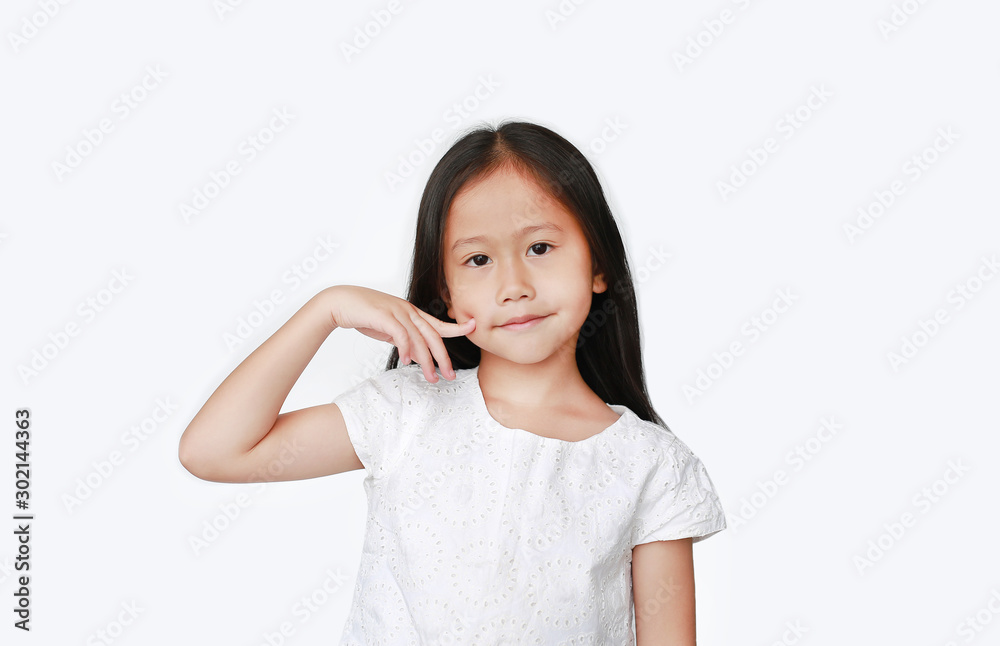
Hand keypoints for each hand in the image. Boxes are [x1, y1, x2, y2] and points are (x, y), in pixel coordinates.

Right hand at [323, 285, 474, 382]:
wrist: (340, 302)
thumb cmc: (363, 314)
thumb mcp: (388, 329)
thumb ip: (403, 339)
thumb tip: (414, 355)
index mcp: (411, 312)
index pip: (438, 323)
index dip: (456, 326)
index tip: (473, 327)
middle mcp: (408, 310)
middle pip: (433, 335)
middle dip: (443, 357)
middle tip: (449, 376)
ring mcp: (397, 312)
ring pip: (419, 339)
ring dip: (426, 360)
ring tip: (431, 377)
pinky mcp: (384, 316)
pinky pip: (400, 335)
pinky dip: (406, 349)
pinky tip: (406, 362)